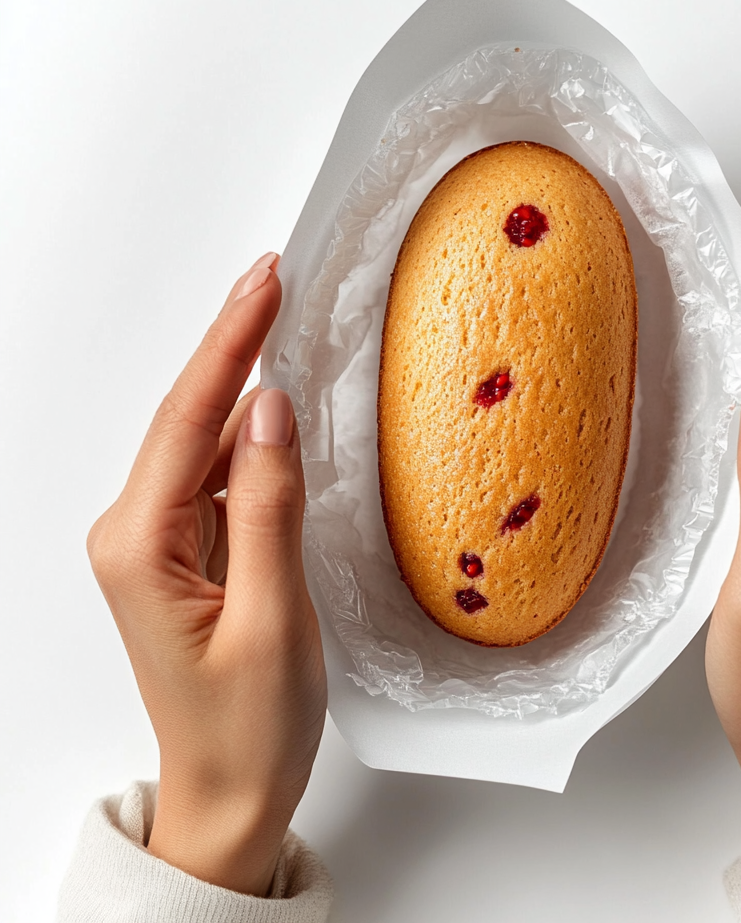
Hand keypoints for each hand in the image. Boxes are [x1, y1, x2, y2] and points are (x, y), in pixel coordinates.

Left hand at [87, 254, 326, 894]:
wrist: (229, 789)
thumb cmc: (248, 723)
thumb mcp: (274, 618)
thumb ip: (269, 507)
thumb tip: (272, 410)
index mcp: (141, 547)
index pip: (191, 419)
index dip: (231, 342)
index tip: (262, 281)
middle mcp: (135, 533)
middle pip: (189, 415)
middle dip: (232, 343)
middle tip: (272, 275)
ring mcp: (159, 540)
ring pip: (206, 439)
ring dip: (243, 382)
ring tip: (280, 319)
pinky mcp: (187, 548)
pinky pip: (221, 473)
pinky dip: (252, 433)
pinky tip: (277, 404)